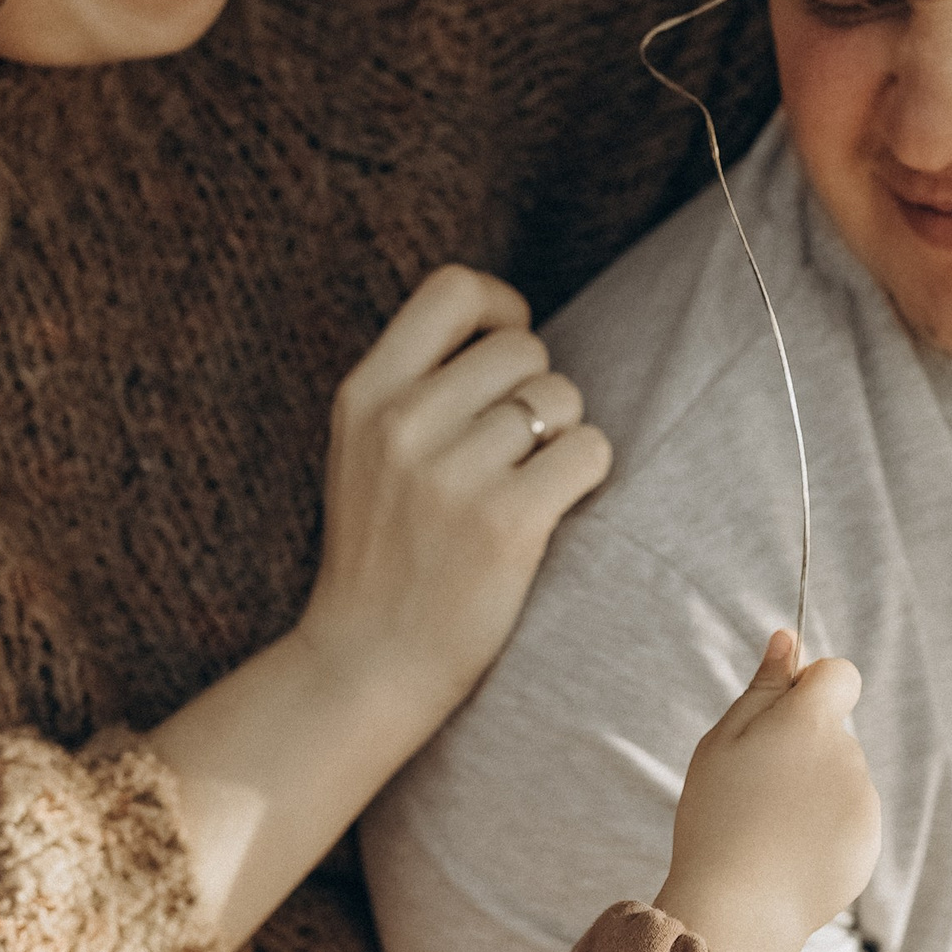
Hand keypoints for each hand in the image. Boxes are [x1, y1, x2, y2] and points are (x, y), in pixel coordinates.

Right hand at [297, 267, 608, 736]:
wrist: (366, 663)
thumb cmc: (380, 554)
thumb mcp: (362, 449)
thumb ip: (415, 386)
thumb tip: (509, 328)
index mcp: (364, 394)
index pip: (452, 289)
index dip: (500, 310)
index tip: (507, 351)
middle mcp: (402, 423)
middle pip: (524, 349)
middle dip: (537, 391)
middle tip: (516, 449)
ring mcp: (452, 474)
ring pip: (562, 399)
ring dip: (563, 437)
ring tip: (525, 484)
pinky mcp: (506, 523)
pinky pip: (589, 452)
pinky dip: (586, 474)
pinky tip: (552, 507)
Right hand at [656, 631, 879, 951]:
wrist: (739, 908)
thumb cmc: (718, 818)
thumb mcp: (723, 742)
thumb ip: (764, 688)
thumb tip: (789, 638)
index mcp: (811, 724)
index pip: (841, 674)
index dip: (813, 686)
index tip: (784, 715)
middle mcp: (848, 757)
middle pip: (833, 731)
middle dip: (802, 747)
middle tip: (756, 788)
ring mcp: (863, 802)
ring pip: (840, 776)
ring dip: (812, 790)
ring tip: (769, 828)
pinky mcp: (869, 843)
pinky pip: (848, 818)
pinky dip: (824, 830)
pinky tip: (789, 854)